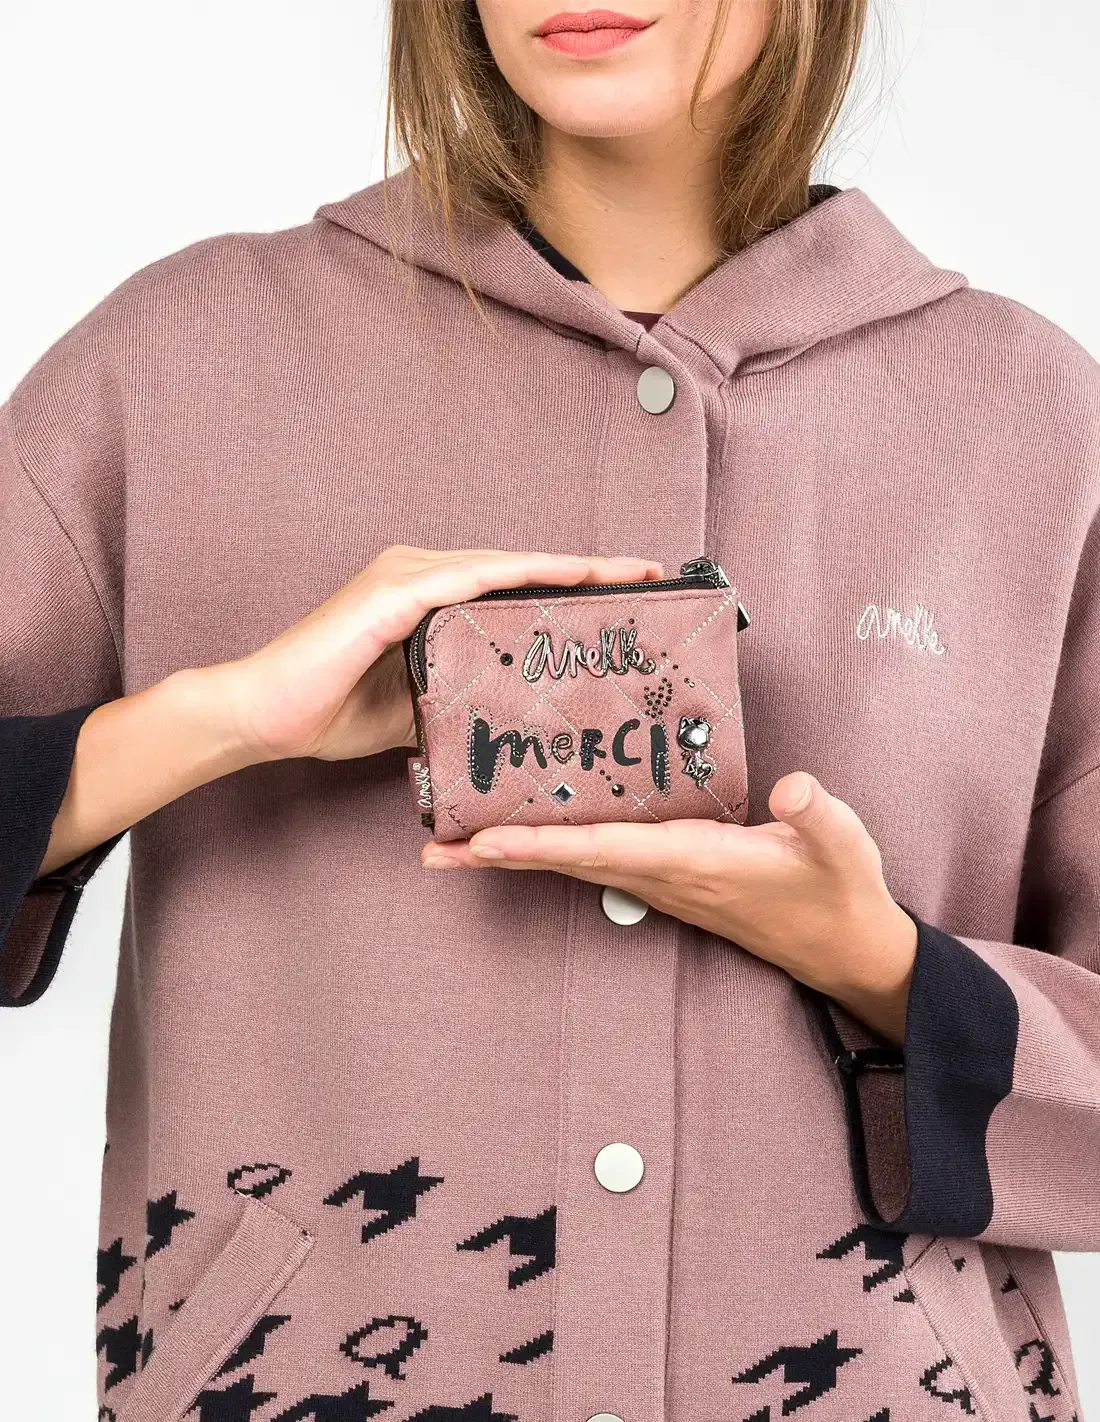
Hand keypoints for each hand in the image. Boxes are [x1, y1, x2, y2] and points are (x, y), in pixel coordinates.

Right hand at [213, 546, 664, 762]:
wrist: (263, 716)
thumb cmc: (331, 711)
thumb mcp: (416, 705)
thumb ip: (458, 693)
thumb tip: (505, 715)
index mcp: (428, 595)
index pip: (513, 587)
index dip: (571, 586)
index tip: (628, 591)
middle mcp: (420, 572)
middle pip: (520, 568)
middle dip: (586, 572)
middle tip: (648, 576)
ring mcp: (405, 576)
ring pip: (504, 565)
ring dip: (567, 569)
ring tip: (625, 575)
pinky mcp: (390, 593)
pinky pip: (467, 578)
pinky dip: (517, 575)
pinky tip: (562, 576)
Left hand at [424, 770, 917, 1043]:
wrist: (846, 947)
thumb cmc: (839, 892)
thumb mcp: (843, 846)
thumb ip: (817, 816)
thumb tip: (791, 788)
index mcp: (693, 861)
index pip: (604, 851)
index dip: (542, 846)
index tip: (484, 843)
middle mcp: (663, 875)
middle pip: (567, 864)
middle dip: (499, 858)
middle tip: (433, 850)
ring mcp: (663, 881)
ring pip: (576, 865)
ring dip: (516, 856)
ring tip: (457, 844)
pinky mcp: (671, 878)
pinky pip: (598, 862)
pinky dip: (555, 851)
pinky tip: (534, 834)